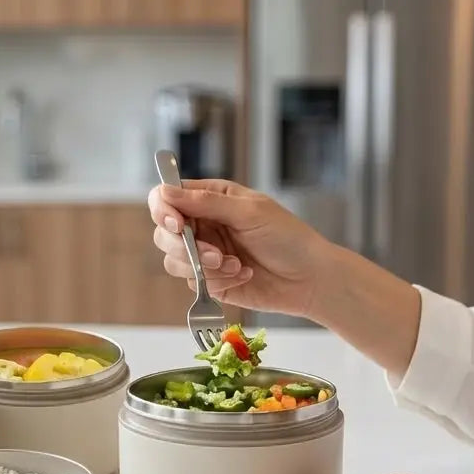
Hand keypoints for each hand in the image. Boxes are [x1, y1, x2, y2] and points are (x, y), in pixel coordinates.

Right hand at [147, 179, 422, 376]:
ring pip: (173, 260)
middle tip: (213, 254)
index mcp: (211, 198)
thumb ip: (206, 202)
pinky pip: (192, 282)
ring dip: (202, 266)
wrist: (310, 279)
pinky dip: (216, 280)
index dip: (163, 210)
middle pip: (164, 232)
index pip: (167, 197)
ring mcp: (204, 254)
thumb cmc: (288, 238)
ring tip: (234, 265)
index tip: (177, 225)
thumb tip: (165, 191)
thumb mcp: (249, 212)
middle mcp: (203, 225)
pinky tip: (243, 274)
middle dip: (184, 246)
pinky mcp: (209, 281)